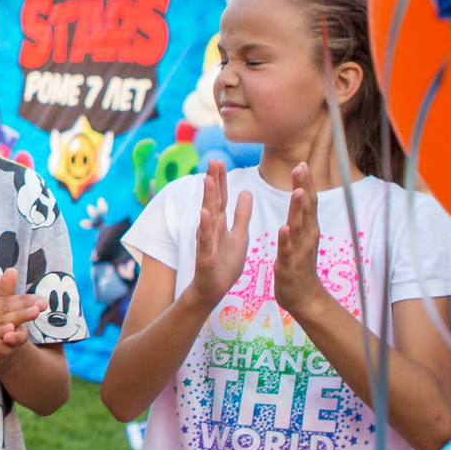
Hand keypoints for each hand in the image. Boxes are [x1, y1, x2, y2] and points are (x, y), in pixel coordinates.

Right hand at [175, 158, 254, 317]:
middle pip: (212, 201)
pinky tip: (205, 214)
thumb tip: (246, 192)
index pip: (220, 197)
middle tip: (213, 160)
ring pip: (207, 217)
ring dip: (207, 198)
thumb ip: (241, 215)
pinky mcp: (205, 257)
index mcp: (219, 223)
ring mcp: (206, 242)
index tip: (219, 159)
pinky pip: (205, 240)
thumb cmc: (224, 264)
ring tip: (208, 179)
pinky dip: (205, 227)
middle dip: (212, 181)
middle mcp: (210, 229)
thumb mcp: (239, 236)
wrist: (211, 290)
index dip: (220, 179)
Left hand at [270, 161, 332, 318]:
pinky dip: (286, 239)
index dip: (306, 182)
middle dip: (303, 187)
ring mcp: (299, 251)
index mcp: (308, 228)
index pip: (308, 201)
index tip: (302, 162)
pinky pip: (287, 251)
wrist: (304, 297)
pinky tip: (283, 228)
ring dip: (297, 209)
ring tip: (297, 192)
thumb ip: (301, 215)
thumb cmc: (300, 264)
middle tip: (301, 166)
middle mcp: (307, 236)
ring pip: (298, 226)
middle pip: (306, 209)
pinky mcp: (289, 265)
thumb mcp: (302, 236)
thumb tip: (302, 193)